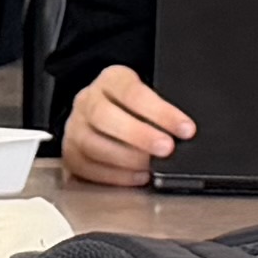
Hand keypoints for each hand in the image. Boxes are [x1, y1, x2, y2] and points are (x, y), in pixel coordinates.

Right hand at [57, 62, 190, 185]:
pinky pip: (86, 167)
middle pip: (104, 116)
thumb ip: (164, 111)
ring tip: (151, 167)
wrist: (107, 111)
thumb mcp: (149, 96)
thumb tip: (187, 132)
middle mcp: (88, 101)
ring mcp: (76, 128)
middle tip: (166, 148)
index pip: (132, 92)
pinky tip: (137, 177)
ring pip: (91, 144)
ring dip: (125, 159)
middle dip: (139, 135)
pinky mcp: (70, 154)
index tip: (185, 128)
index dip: (160, 112)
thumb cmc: (134, 107)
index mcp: (111, 80)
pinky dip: (114, 176)